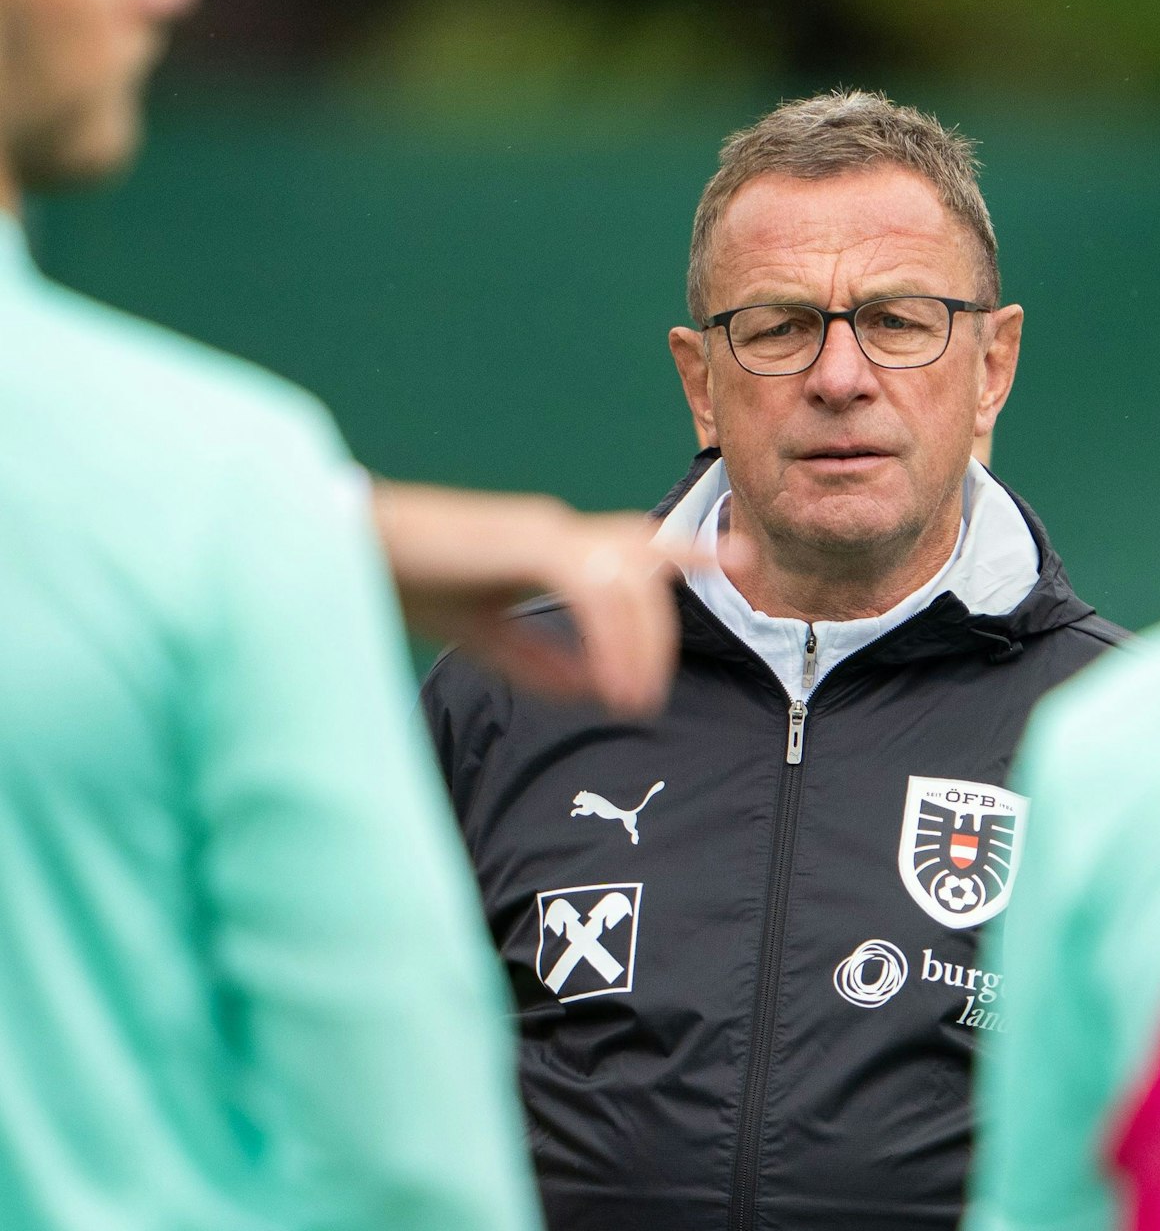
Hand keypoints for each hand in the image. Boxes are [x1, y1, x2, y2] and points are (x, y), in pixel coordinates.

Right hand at [371, 481, 693, 716]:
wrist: (348, 550)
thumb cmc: (411, 584)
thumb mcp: (487, 638)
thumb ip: (544, 664)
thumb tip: (600, 691)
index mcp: (553, 543)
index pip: (638, 541)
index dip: (692, 551)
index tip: (740, 558)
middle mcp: (560, 528)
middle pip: (644, 571)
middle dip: (660, 633)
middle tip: (643, 699)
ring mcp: (548, 529)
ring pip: (629, 585)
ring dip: (638, 647)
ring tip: (629, 701)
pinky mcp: (530, 541)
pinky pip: (597, 591)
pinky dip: (612, 640)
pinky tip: (608, 685)